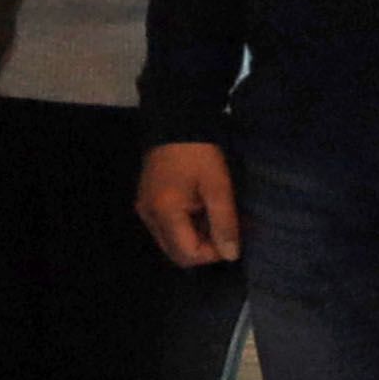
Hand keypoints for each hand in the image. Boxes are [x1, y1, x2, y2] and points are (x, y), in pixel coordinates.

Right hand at [136, 135, 239, 268]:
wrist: (175, 124)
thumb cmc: (200, 155)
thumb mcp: (218, 188)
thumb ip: (225, 223)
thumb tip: (231, 255)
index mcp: (165, 213)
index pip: (189, 254)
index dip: (214, 253)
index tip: (233, 234)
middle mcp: (149, 216)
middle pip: (177, 254)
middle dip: (205, 249)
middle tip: (226, 231)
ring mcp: (145, 210)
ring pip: (171, 243)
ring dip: (196, 240)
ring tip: (216, 219)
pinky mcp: (146, 202)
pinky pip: (166, 229)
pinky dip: (186, 229)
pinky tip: (201, 211)